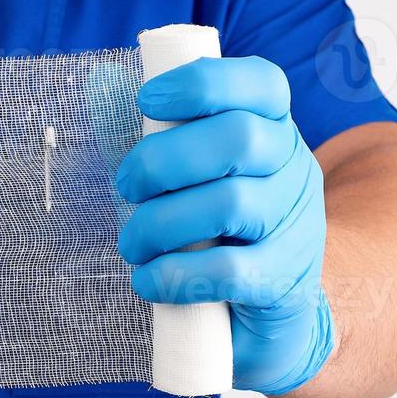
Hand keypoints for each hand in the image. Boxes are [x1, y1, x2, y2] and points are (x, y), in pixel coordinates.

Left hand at [117, 57, 335, 394]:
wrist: (273, 314)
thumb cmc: (220, 235)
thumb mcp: (204, 179)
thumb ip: (168, 139)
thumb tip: (100, 88)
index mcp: (274, 132)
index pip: (262, 84)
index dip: (203, 83)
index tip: (147, 100)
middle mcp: (294, 170)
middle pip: (237, 138)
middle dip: (162, 160)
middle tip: (128, 187)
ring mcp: (296, 226)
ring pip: (227, 205)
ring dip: (158, 224)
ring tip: (133, 244)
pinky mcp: (282, 282)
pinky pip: (225, 272)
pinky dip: (172, 276)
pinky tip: (149, 280)